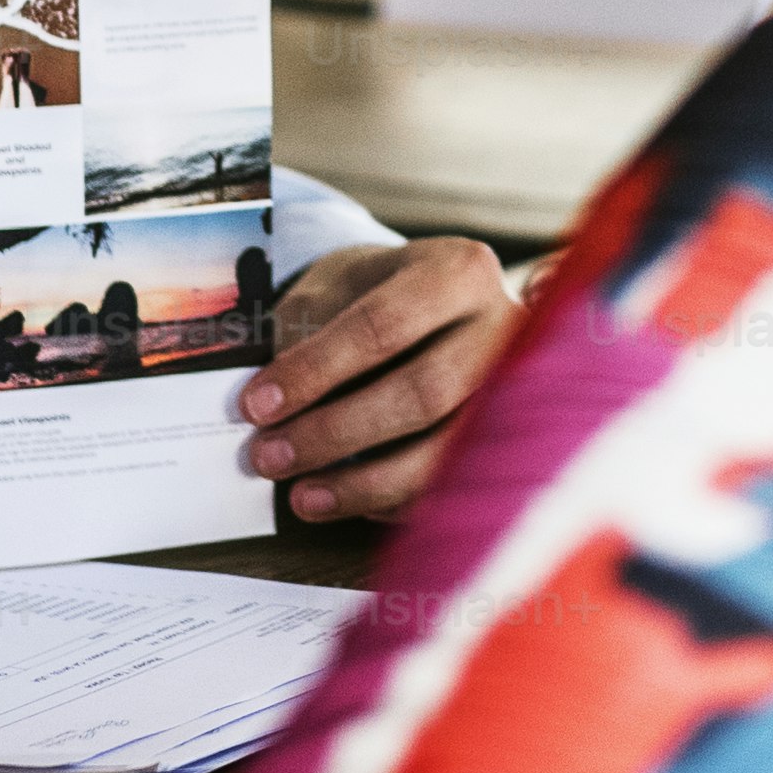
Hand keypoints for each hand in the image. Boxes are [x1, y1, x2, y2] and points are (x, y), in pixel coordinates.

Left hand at [239, 239, 523, 523]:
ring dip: (363, 482)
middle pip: (422, 392)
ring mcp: (516, 390)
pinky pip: (452, 484)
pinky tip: (345, 500)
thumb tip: (271, 407)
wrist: (433, 307)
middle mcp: (504, 329)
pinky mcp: (507, 440)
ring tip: (300, 496)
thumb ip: (305, 333)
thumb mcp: (335, 286)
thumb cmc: (376, 295)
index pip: (383, 325)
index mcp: (458, 272)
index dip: (315, 371)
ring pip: (445, 450)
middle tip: (268, 456)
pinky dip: (393, 500)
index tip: (256, 405)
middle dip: (336, 432)